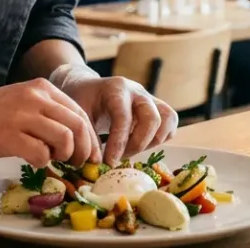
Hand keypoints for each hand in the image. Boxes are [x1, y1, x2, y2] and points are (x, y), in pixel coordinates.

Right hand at [0, 78, 100, 168]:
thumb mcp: (21, 103)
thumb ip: (46, 115)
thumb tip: (75, 140)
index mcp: (41, 88)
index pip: (80, 113)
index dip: (90, 138)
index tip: (91, 155)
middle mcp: (35, 97)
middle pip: (78, 125)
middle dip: (84, 150)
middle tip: (78, 164)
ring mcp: (21, 115)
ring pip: (65, 139)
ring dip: (64, 156)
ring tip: (53, 160)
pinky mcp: (7, 136)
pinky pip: (41, 154)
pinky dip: (43, 162)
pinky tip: (33, 161)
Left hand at [51, 64, 176, 165]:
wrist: (89, 87)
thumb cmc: (83, 101)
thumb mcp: (79, 115)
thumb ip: (88, 137)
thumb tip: (98, 163)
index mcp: (116, 89)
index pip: (123, 117)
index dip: (118, 142)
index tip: (109, 162)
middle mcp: (137, 91)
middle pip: (152, 118)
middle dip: (137, 144)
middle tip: (120, 157)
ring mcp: (150, 98)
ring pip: (167, 119)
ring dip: (151, 142)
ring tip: (129, 150)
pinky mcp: (157, 107)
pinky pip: (170, 123)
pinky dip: (159, 138)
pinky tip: (138, 144)